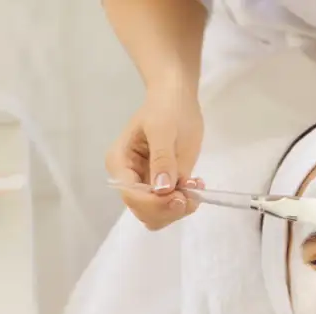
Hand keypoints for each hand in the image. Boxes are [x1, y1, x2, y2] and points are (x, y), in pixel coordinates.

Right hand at [105, 75, 204, 229]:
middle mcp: (128, 178)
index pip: (132, 196)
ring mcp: (143, 184)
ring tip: (196, 185)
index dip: (156, 204)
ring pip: (157, 214)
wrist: (176, 97)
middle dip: (169, 208)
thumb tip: (162, 189)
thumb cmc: (168, 107)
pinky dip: (184, 202)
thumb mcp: (164, 129)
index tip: (180, 197)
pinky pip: (169, 205)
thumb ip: (162, 159)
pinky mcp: (160, 185)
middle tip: (193, 191)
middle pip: (143, 211)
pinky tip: (195, 184)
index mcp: (120, 162)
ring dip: (179, 207)